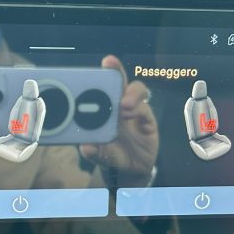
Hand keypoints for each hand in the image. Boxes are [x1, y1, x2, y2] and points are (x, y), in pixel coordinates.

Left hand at [80, 55, 158, 186]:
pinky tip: (132, 115)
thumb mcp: (99, 155)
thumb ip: (93, 151)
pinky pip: (145, 110)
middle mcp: (118, 106)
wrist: (130, 171)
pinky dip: (139, 110)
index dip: (100, 73)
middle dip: (115, 70)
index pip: (100, 86)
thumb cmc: (110, 155)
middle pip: (119, 81)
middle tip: (110, 64)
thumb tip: (86, 147)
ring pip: (135, 91)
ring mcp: (134, 111)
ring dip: (130, 94)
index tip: (101, 63)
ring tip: (124, 106)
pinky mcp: (147, 120)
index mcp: (102, 109)